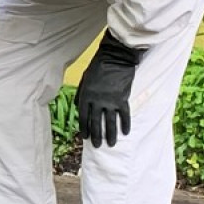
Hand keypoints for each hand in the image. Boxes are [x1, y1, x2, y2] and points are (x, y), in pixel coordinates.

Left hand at [76, 31, 145, 148]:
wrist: (115, 58)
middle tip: (97, 146)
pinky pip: (124, 115)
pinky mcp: (122, 99)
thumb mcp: (84, 79)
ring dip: (110, 134)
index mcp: (86, 95)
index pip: (83, 116)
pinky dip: (125, 125)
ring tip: (111, 144)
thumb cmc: (98, 66)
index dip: (84, 128)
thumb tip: (77, 106)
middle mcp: (97, 101)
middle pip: (96, 122)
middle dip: (96, 136)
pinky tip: (125, 133)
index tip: (85, 137)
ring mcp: (111, 101)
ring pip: (110, 122)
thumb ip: (81, 93)